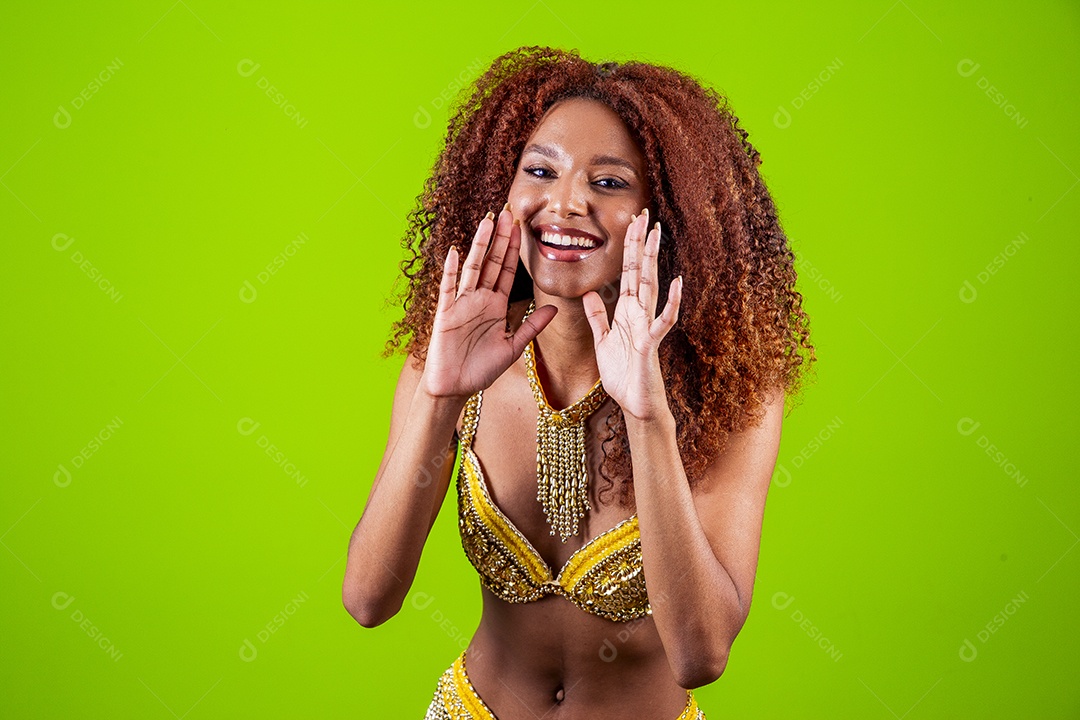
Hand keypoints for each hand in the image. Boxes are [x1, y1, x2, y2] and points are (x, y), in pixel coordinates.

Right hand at [420, 205, 557, 399]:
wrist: (455, 388)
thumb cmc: (481, 369)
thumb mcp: (513, 347)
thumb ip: (532, 326)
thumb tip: (555, 307)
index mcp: (495, 305)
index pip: (506, 271)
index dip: (513, 250)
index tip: (520, 227)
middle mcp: (479, 300)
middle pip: (491, 263)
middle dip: (499, 238)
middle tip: (506, 212)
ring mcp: (461, 304)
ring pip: (472, 268)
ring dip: (479, 245)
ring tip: (487, 221)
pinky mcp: (445, 314)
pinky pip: (448, 289)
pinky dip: (451, 271)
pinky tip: (456, 252)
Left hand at [582, 208, 682, 420]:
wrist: (635, 405)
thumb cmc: (623, 375)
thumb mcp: (603, 341)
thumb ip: (598, 317)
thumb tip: (591, 293)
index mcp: (626, 311)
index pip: (626, 273)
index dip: (628, 248)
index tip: (631, 222)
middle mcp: (639, 313)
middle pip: (639, 271)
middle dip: (640, 244)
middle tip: (643, 214)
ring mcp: (647, 326)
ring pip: (651, 287)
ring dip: (653, 261)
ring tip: (656, 235)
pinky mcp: (651, 344)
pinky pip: (663, 321)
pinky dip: (672, 303)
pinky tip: (678, 283)